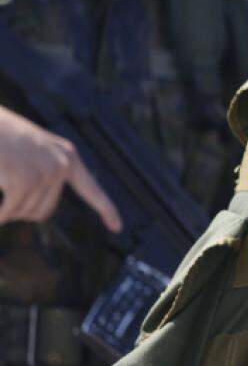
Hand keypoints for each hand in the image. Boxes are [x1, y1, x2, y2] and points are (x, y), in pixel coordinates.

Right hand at [0, 106, 121, 231]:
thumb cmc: (4, 137)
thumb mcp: (34, 151)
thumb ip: (46, 174)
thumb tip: (43, 211)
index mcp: (68, 157)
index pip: (92, 189)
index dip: (106, 209)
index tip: (118, 228)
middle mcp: (62, 164)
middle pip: (44, 212)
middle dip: (21, 211)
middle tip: (6, 192)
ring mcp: (45, 172)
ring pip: (24, 213)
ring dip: (7, 210)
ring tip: (1, 184)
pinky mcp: (24, 180)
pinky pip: (9, 212)